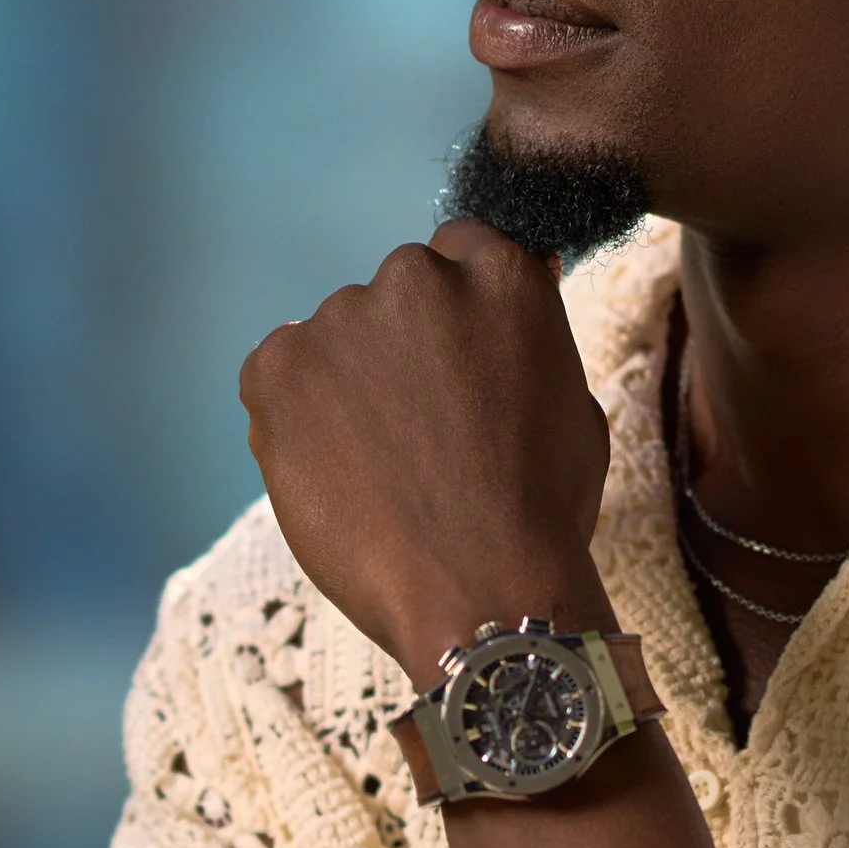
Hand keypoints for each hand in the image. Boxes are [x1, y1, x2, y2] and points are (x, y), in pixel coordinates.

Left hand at [238, 222, 615, 682]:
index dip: (456, 317)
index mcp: (500, 273)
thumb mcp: (571, 403)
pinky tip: (338, 474)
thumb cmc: (541, 513)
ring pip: (337, 340)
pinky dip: (297, 418)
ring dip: (350, 386)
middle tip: (421, 435)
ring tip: (382, 471)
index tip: (455, 366)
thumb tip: (508, 304)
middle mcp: (417, 276)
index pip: (459, 253)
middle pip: (397, 294)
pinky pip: (279, 377)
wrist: (480, 594)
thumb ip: (526, 340)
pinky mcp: (277, 367)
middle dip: (403, 350)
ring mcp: (341, 318)